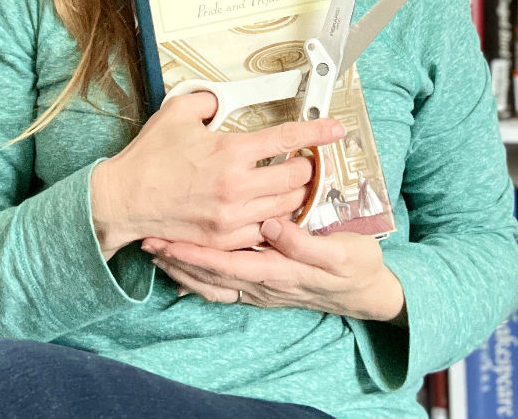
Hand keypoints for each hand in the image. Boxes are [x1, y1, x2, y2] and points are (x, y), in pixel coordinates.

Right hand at [90, 93, 346, 257]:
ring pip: (286, 207)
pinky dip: (273, 219)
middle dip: (307, 166)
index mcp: (230, 152)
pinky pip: (265, 232)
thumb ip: (207, 100)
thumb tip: (221, 99)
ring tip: (287, 183)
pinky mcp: (225, 240)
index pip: (287, 138)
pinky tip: (266, 208)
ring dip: (294, 194)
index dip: (317, 132)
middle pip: (297, 177)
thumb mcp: (177, 113)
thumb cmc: (148, 157)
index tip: (336, 129)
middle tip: (301, 160)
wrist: (123, 201)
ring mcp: (233, 218)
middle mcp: (237, 186)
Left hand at [142, 217, 405, 323]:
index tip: (168, 241)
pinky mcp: (265, 287)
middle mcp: (264, 285)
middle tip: (149, 242)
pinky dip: (200, 281)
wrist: (368, 292)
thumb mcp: (340, 252)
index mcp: (278, 272)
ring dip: (184, 270)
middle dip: (178, 260)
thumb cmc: (355, 266)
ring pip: (213, 284)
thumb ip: (304, 242)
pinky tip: (184, 274)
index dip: (194, 254)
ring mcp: (262, 289)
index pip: (226, 264)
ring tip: (158, 253)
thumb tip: (270, 225)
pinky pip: (224, 288)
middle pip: (211, 276)